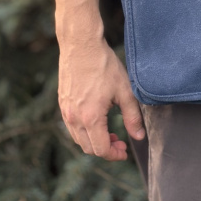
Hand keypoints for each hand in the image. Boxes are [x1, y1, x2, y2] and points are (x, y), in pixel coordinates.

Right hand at [58, 39, 144, 160]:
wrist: (82, 46)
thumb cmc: (104, 66)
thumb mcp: (124, 91)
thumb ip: (132, 117)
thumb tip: (139, 137)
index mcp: (91, 118)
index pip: (101, 149)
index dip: (114, 155)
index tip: (124, 150)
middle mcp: (74, 118)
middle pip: (88, 148)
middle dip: (105, 149)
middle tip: (119, 141)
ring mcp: (65, 111)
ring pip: (78, 138)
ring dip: (94, 140)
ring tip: (109, 131)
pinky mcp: (62, 103)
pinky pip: (71, 126)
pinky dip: (84, 130)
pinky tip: (96, 119)